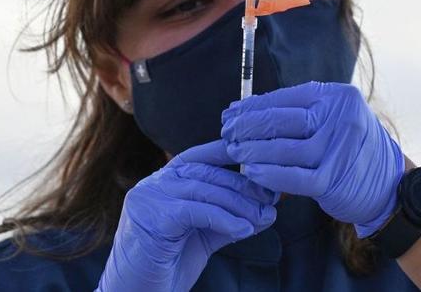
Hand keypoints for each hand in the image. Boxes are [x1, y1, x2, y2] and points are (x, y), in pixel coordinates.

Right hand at [96, 140, 278, 291]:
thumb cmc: (167, 266)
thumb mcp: (203, 235)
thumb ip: (228, 218)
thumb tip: (267, 210)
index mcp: (164, 181)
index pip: (200, 158)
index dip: (229, 155)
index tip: (260, 162)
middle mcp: (153, 183)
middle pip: (207, 174)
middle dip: (243, 186)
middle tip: (271, 200)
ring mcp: (149, 197)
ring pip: (204, 190)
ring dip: (239, 205)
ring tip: (263, 217)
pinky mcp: (152, 217)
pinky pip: (196, 211)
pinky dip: (224, 219)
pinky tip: (244, 230)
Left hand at [221, 81, 404, 237]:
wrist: (389, 185)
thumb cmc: (350, 150)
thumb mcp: (333, 121)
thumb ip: (300, 114)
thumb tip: (248, 112)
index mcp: (337, 97)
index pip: (285, 98)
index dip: (253, 106)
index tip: (230, 114)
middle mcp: (340, 117)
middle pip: (281, 120)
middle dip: (247, 126)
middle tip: (226, 133)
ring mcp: (339, 149)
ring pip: (284, 148)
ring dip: (253, 150)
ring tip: (235, 151)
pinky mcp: (335, 179)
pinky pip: (293, 177)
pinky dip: (269, 175)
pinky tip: (252, 172)